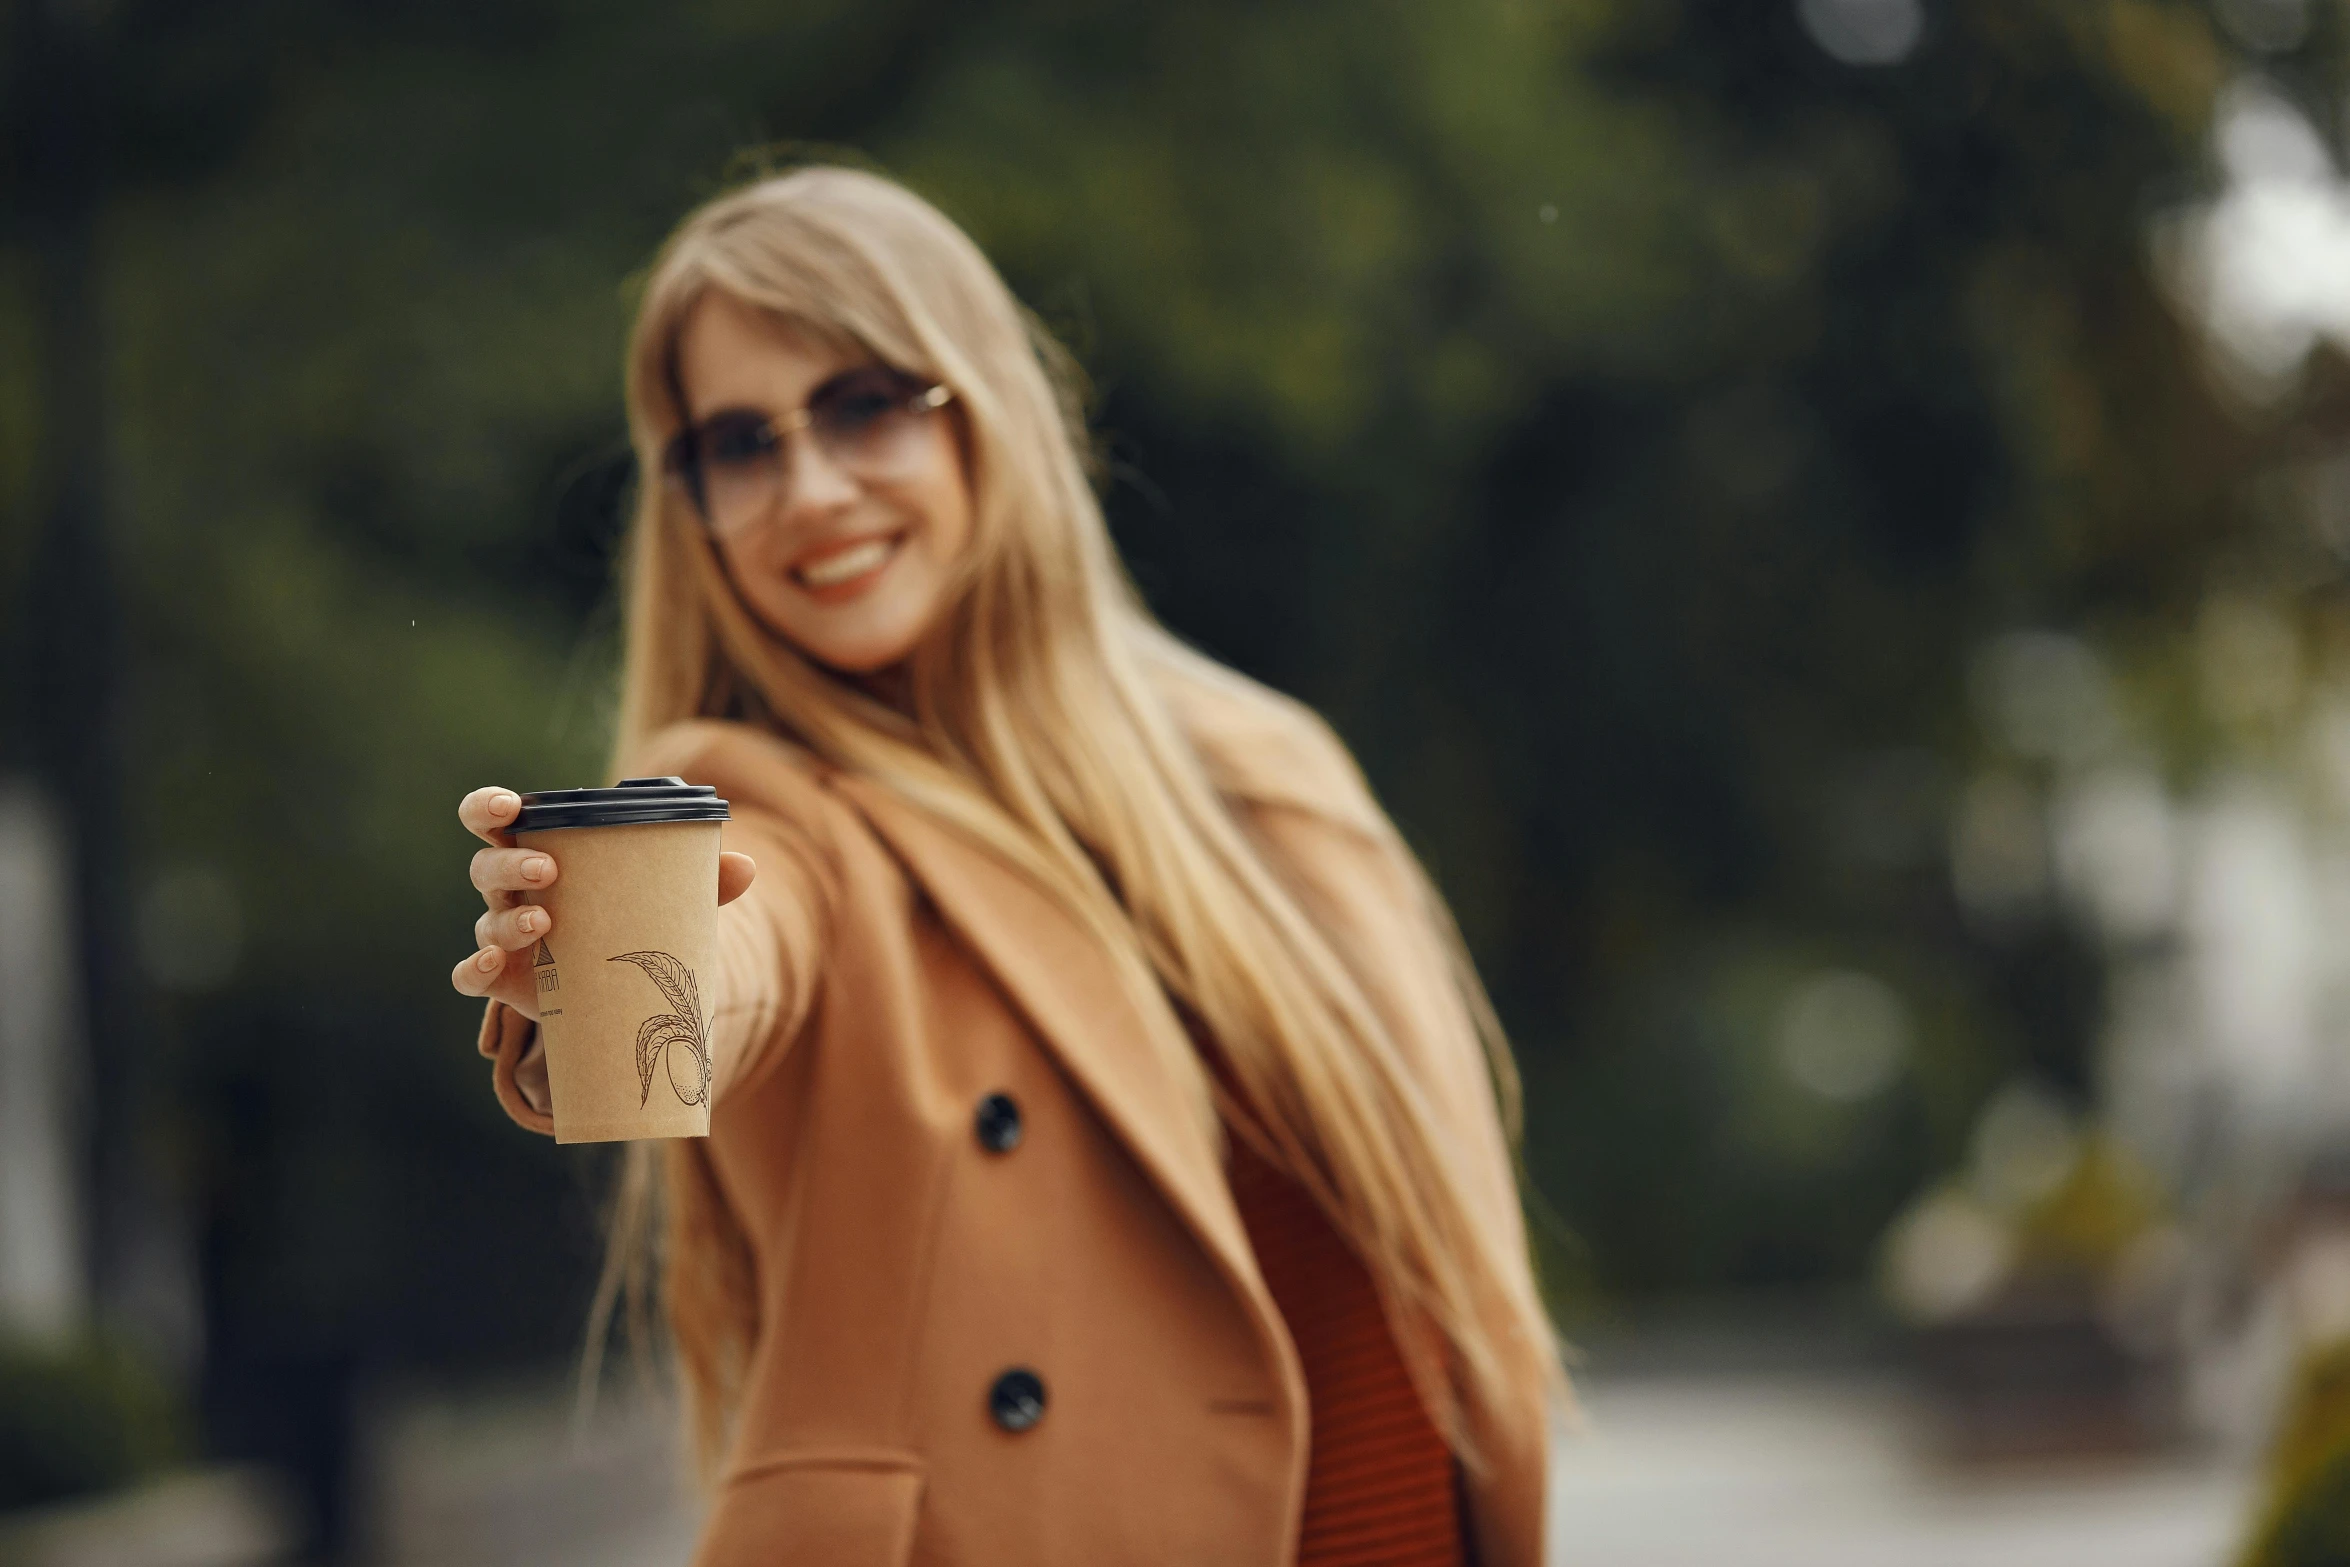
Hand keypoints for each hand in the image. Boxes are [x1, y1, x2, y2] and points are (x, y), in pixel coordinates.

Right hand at [448, 785, 757, 1016]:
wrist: (624, 989)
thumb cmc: (633, 920)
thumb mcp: (666, 896)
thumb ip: (701, 879)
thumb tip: (746, 866)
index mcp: (542, 852)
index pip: (495, 819)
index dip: (489, 807)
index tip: (509, 806)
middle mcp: (512, 892)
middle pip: (485, 866)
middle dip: (509, 863)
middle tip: (548, 869)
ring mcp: (504, 937)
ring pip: (484, 920)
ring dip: (507, 919)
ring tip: (544, 923)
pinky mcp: (505, 980)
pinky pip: (470, 974)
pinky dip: (474, 968)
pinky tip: (493, 963)